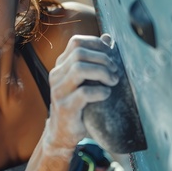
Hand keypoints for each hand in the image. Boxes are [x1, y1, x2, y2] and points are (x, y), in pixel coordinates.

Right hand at [45, 34, 119, 154]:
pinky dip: (100, 91)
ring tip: (113, 81)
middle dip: (103, 59)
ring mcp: (58, 91)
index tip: (111, 55)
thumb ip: (94, 60)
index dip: (96, 44)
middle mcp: (56, 75)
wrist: (63, 132)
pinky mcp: (65, 107)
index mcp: (61, 65)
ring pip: (79, 69)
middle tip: (115, 71)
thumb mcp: (85, 80)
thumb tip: (108, 38)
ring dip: (102, 73)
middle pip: (79, 53)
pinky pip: (84, 93)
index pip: (76, 42)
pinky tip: (106, 94)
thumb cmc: (78, 104)